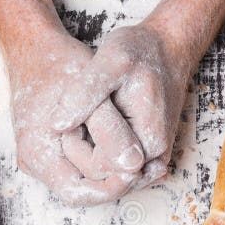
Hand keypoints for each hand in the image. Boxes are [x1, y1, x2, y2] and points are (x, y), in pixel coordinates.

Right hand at [8, 27, 145, 205]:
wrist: (33, 45)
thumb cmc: (61, 66)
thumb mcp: (92, 97)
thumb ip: (112, 133)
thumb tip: (137, 164)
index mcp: (37, 155)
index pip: (78, 194)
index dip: (112, 189)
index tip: (139, 174)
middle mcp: (33, 162)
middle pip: (81, 189)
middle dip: (114, 180)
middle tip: (149, 168)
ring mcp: (38, 156)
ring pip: (81, 177)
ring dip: (110, 170)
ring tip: (142, 158)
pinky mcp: (46, 147)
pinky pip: (78, 163)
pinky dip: (102, 157)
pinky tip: (125, 147)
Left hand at [51, 23, 195, 188]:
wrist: (168, 46)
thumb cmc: (141, 51)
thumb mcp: (110, 62)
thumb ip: (84, 94)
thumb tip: (55, 126)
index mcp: (147, 139)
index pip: (97, 168)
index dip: (74, 147)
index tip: (64, 118)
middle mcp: (155, 157)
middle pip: (104, 178)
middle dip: (80, 155)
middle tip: (69, 120)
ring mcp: (154, 158)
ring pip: (109, 176)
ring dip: (88, 156)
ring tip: (80, 122)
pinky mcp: (149, 154)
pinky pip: (117, 168)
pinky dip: (99, 153)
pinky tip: (89, 129)